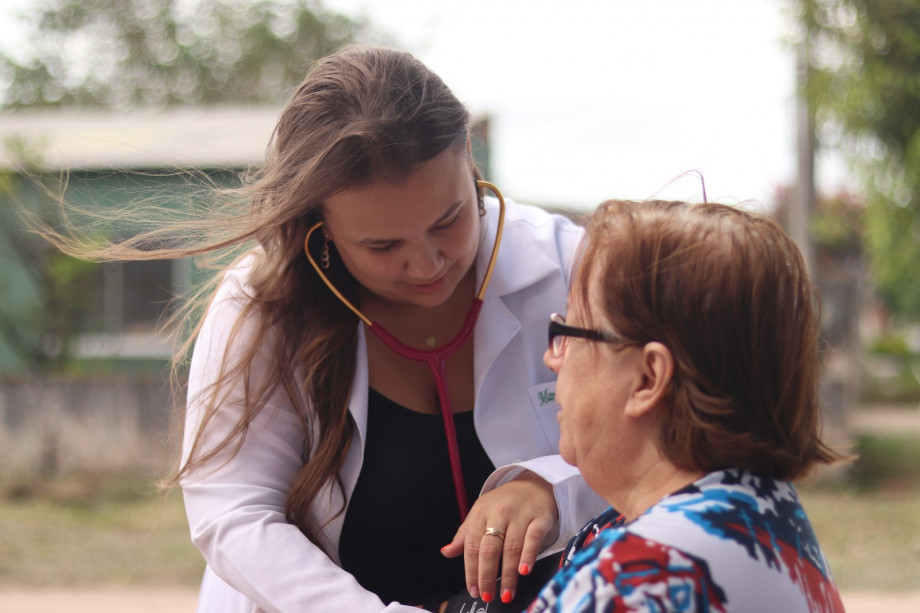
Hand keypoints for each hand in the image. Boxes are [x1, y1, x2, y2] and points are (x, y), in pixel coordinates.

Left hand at [440, 471, 556, 604]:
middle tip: (487, 595)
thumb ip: (464, 535)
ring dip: (508, 574)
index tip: (473, 589)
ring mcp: (520, 515)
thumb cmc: (503, 503)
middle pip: (490, 548)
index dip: (471, 570)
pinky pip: (533, 539)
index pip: (472, 545)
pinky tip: (524, 571)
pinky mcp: (540, 518)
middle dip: (487, 575)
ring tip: (505, 593)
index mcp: (480, 513)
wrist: (533, 483)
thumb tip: (446, 552)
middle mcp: (499, 513)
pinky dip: (528, 555)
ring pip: (512, 548)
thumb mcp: (480, 513)